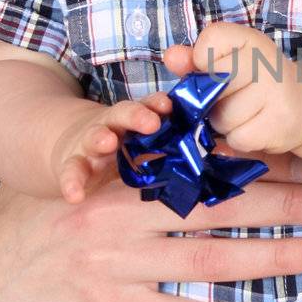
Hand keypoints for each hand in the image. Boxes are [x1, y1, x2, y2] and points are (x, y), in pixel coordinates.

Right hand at [0, 159, 301, 301]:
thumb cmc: (42, 227)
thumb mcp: (82, 180)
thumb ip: (133, 160)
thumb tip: (196, 133)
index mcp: (122, 175)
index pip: (202, 162)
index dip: (257, 162)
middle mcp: (123, 213)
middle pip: (221, 204)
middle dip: (285, 203)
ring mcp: (118, 262)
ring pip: (212, 257)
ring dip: (274, 257)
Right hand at [50, 93, 172, 202]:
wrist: (76, 144)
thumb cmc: (127, 146)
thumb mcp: (150, 141)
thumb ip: (183, 145)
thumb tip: (230, 153)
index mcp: (139, 121)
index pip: (151, 108)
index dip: (159, 106)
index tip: (170, 106)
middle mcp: (117, 127)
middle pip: (126, 115)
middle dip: (138, 116)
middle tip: (151, 122)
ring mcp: (91, 144)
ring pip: (96, 136)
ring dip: (101, 137)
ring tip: (107, 142)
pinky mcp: (73, 164)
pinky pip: (71, 172)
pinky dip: (71, 182)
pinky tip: (75, 195)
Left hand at [166, 22, 301, 157]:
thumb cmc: (255, 81)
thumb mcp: (226, 62)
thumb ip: (194, 61)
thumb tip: (171, 57)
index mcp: (248, 39)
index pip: (203, 48)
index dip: (202, 65)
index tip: (222, 69)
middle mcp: (265, 60)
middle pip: (209, 89)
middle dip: (212, 101)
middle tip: (233, 97)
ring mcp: (276, 91)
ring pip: (222, 119)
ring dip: (226, 124)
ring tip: (247, 114)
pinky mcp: (282, 122)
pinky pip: (238, 139)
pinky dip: (241, 139)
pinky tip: (257, 127)